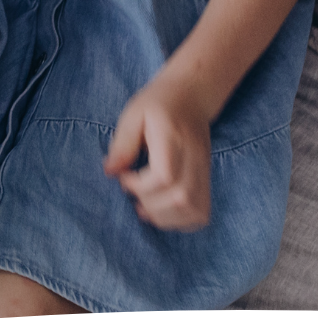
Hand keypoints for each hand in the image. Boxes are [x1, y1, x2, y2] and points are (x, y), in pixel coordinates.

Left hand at [103, 74, 213, 231]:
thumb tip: (110, 171)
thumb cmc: (158, 103)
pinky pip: (201, 214)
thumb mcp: (133, 113)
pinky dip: (180, 221)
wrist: (191, 96)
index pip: (165, 176)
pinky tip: (161, 210)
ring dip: (164, 217)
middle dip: (149, 204)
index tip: (123, 178)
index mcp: (174, 138)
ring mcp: (204, 171)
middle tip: (133, 192)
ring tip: (144, 206)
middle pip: (180, 198)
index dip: (140, 186)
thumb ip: (122, 143)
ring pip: (193, 211)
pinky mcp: (207, 181)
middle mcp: (194, 158)